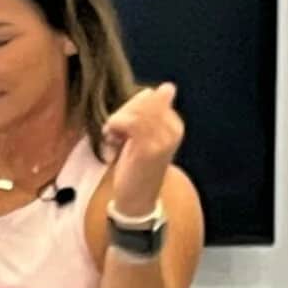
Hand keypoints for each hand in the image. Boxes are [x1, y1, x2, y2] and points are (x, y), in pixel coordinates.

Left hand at [100, 82, 181, 216]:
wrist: (137, 200)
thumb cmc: (137, 166)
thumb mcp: (145, 135)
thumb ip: (149, 112)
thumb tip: (162, 87)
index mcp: (175, 124)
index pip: (151, 96)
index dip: (131, 105)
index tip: (123, 124)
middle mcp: (173, 129)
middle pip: (143, 100)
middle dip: (123, 112)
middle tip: (115, 132)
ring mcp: (163, 139)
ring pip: (134, 111)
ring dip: (116, 122)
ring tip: (114, 138)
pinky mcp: (148, 148)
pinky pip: (128, 122)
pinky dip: (113, 128)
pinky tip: (112, 141)